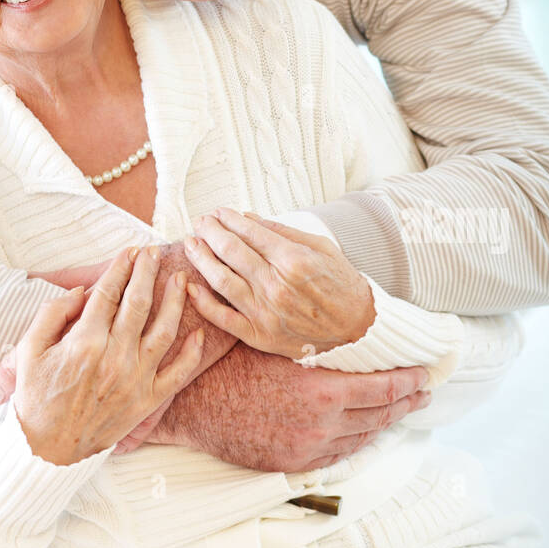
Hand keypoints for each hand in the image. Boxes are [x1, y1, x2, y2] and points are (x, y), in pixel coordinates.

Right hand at [13, 246, 203, 464]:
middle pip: (138, 303)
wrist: (48, 451)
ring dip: (175, 302)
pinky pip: (177, 374)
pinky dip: (191, 354)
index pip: (108, 293)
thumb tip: (79, 292)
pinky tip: (199, 334)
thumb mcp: (28, 352)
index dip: (120, 268)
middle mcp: (115, 357)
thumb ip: (50, 315)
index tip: (129, 251)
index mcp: (85, 342)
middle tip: (154, 253)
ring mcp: (135, 379)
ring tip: (181, 280)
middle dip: (147, 273)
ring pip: (164, 331)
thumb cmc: (36, 400)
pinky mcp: (148, 401)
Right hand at [151, 346, 432, 470]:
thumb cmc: (233, 364)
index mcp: (322, 390)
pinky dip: (357, 439)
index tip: (426, 374)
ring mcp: (308, 447)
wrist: (195, 403)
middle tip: (425, 392)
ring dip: (384, 422)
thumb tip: (348, 329)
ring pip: (361, 437)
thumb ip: (316, 345)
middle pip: (379, 415)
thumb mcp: (280, 344)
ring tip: (401, 410)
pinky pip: (337, 454)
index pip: (382, 388)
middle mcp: (322, 424)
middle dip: (406, 402)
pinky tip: (364, 429)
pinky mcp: (293, 463)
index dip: (409, 381)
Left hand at [183, 207, 375, 359]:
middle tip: (200, 222)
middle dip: (210, 232)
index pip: (249, 232)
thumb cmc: (340, 282)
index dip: (228, 219)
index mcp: (293, 260)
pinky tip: (190, 286)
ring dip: (201, 258)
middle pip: (231, 252)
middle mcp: (276, 286)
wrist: (357, 328)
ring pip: (221, 281)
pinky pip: (224, 319)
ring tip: (191, 244)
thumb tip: (246, 217)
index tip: (217, 212)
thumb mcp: (319, 246)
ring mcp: (266, 312)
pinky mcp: (260, 336)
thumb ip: (281, 231)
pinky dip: (203, 302)